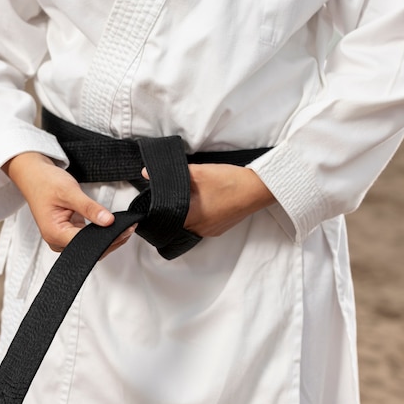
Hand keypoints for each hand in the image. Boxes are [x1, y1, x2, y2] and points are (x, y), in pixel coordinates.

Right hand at [3, 152, 135, 254]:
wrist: (33, 175)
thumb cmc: (45, 182)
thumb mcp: (70, 192)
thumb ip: (90, 208)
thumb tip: (108, 221)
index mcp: (54, 233)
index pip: (87, 244)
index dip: (108, 238)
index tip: (124, 229)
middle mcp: (57, 240)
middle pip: (90, 248)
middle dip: (111, 240)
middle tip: (129, 227)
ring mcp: (62, 237)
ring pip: (90, 245)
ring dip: (108, 237)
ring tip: (125, 226)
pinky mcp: (68, 232)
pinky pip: (87, 238)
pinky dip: (100, 233)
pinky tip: (113, 226)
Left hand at [142, 163, 273, 237]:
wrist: (258, 189)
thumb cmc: (228, 181)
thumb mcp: (198, 172)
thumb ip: (172, 174)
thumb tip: (145, 174)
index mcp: (190, 218)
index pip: (165, 219)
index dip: (157, 211)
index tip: (153, 203)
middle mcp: (198, 229)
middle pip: (177, 223)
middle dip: (172, 211)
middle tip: (168, 197)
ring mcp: (210, 231)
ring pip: (190, 224)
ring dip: (186, 213)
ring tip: (188, 198)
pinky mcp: (220, 229)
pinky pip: (202, 224)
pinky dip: (199, 215)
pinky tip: (203, 202)